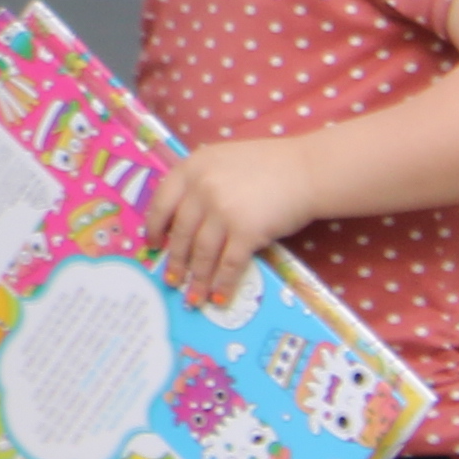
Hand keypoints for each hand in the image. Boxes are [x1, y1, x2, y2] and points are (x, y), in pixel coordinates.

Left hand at [145, 136, 318, 309]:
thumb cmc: (268, 164)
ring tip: (192, 298)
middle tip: (170, 280)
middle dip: (175, 261)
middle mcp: (201, 189)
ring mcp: (222, 211)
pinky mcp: (246, 232)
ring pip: (202, 253)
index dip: (154, 227)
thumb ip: (200, 181)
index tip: (152, 245)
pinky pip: (228, 264)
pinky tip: (219, 297)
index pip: (162, 202)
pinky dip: (222, 283)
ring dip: (196, 280)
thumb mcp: (222, 160)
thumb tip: (184, 215)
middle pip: (181, 233)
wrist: (306, 170)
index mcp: (192, 168)